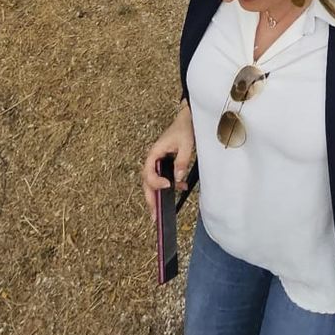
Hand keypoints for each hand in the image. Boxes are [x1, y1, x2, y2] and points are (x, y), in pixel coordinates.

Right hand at [141, 102, 194, 217]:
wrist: (187, 120)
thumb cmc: (184, 129)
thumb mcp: (185, 144)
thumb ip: (181, 160)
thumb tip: (177, 178)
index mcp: (154, 153)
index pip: (148, 172)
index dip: (155, 182)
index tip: (167, 185)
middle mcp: (154, 159)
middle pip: (147, 182)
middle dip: (151, 199)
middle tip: (155, 215)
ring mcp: (159, 162)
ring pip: (154, 182)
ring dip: (159, 195)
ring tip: (162, 211)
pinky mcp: (165, 164)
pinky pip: (163, 178)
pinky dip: (170, 186)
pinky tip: (181, 188)